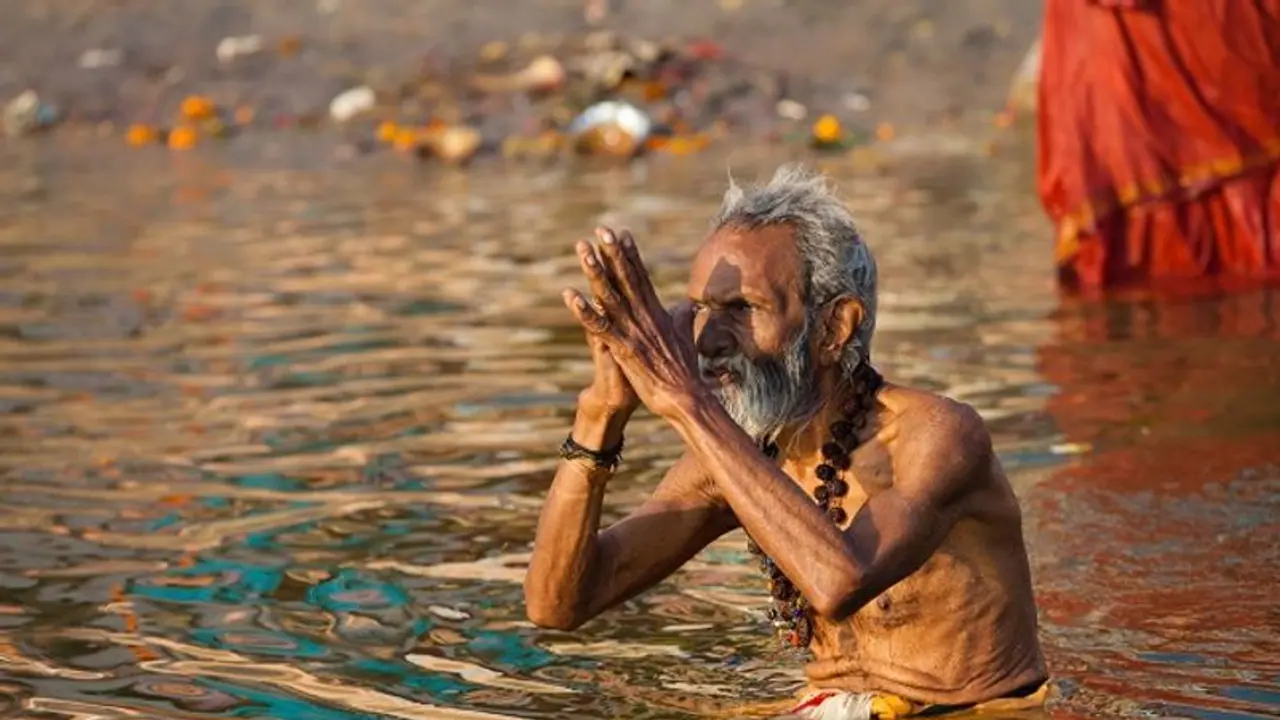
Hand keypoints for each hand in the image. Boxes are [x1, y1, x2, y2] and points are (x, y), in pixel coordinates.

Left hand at [563, 227, 705, 419]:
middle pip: (625, 278)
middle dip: (612, 252)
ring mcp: (634, 331)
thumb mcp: (686, 336)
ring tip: (583, 251)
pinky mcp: (624, 349)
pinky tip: (570, 296)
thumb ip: (683, 317)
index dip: (630, 254)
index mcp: (657, 312)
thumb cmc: (686, 370)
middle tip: (601, 229)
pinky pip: (600, 327)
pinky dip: (584, 311)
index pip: (641, 277)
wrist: (687, 397)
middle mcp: (645, 316)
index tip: (621, 233)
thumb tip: (689, 302)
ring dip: (595, 272)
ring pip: (610, 296)